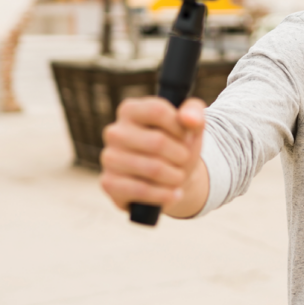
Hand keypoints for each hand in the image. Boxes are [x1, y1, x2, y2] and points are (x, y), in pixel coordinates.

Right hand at [99, 96, 207, 217]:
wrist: (171, 178)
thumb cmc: (179, 146)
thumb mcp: (191, 126)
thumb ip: (194, 113)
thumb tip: (188, 119)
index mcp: (130, 110)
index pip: (157, 111)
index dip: (179, 127)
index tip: (186, 136)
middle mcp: (114, 132)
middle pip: (158, 142)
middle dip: (181, 155)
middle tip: (184, 160)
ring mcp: (109, 158)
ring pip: (153, 168)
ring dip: (175, 176)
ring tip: (179, 176)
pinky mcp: (109, 183)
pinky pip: (142, 190)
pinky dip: (164, 194)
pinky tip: (174, 193)